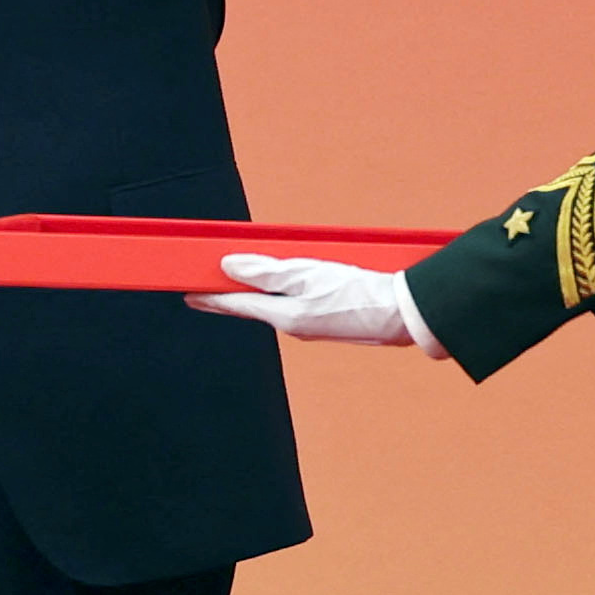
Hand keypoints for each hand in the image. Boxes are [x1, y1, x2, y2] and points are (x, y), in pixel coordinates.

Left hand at [187, 255, 418, 345]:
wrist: (405, 315)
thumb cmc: (359, 293)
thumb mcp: (307, 274)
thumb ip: (266, 270)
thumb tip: (229, 267)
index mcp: (286, 318)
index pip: (238, 305)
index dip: (212, 297)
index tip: (189, 294)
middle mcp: (296, 326)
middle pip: (254, 307)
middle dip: (231, 297)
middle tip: (209, 288)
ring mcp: (314, 326)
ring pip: (276, 306)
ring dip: (258, 294)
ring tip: (241, 283)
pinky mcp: (332, 321)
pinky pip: (297, 305)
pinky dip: (283, 294)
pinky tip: (287, 287)